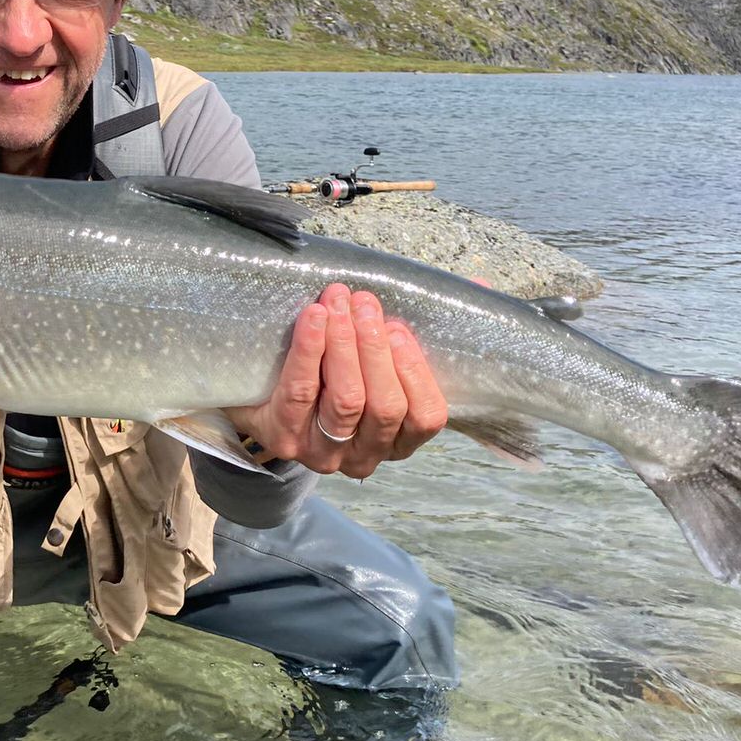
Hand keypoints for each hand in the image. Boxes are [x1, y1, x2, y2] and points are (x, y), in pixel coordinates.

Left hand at [225, 283, 447, 478]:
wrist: (260, 391)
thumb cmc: (334, 367)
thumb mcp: (383, 353)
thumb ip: (430, 325)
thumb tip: (480, 285)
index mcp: (399, 440)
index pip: (426, 417)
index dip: (416, 371)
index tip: (400, 327)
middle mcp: (365, 455)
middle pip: (384, 406)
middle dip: (376, 348)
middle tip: (364, 303)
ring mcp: (322, 453)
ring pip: (346, 400)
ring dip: (345, 344)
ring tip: (338, 303)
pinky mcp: (283, 438)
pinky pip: (301, 392)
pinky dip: (310, 350)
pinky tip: (314, 317)